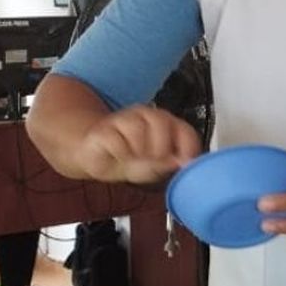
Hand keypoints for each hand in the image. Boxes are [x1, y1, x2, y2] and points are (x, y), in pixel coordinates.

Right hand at [72, 106, 199, 184]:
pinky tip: (118, 156)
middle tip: (151, 162)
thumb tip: (180, 163)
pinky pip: (116, 140)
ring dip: (138, 152)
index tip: (182, 164)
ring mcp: (124, 118)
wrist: (98, 159)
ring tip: (132, 159)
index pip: (186, 132)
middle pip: (161, 123)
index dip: (187, 150)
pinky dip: (119, 154)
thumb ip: (167, 165)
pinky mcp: (103, 128)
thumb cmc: (131, 161)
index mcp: (169, 124)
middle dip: (160, 150)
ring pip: (137, 129)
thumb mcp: (153, 169)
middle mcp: (148, 116)